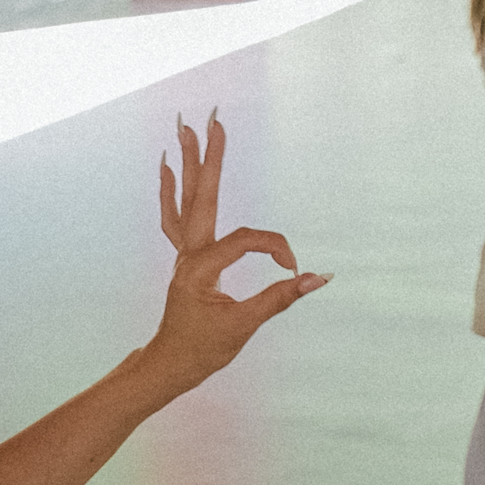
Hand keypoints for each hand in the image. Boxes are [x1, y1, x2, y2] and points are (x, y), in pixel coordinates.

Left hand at [150, 112, 327, 396]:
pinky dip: (171, 191)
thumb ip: (280, 298)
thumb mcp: (244, 326)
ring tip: (184, 128)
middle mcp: (190, 254)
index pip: (247, 241)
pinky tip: (166, 167)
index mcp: (201, 267)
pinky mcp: (187, 259)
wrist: (170, 365)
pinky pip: (175, 217)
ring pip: (185, 201)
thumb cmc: (203, 350)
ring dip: (187, 163)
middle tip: (212, 119)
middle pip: (202, 196)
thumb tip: (319, 278)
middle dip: (209, 156)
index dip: (276, 249)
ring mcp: (185, 254)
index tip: (295, 269)